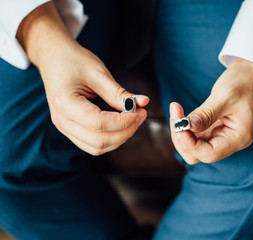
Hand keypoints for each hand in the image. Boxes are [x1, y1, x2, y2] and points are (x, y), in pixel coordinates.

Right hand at [17, 2, 148, 154]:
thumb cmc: (74, 61)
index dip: (124, 121)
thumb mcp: (99, 73)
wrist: (54, 57)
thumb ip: (119, 93)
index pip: (99, 124)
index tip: (140, 111)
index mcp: (65, 103)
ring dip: (119, 138)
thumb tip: (143, 103)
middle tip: (141, 115)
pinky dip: (111, 139)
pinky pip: (92, 145)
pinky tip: (122, 125)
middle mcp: (61, 120)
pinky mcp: (70, 129)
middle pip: (99, 141)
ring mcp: (64, 127)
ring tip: (134, 120)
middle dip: (125, 132)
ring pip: (97, 148)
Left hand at [169, 58, 252, 164]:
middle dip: (182, 139)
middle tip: (176, 114)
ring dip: (182, 133)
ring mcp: (222, 136)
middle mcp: (230, 141)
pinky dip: (185, 128)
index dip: (189, 144)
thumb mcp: (225, 96)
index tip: (178, 124)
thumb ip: (206, 114)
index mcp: (238, 138)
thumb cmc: (246, 82)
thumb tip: (187, 127)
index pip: (209, 154)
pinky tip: (181, 113)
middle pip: (198, 154)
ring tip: (177, 111)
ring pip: (194, 147)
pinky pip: (196, 136)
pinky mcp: (215, 128)